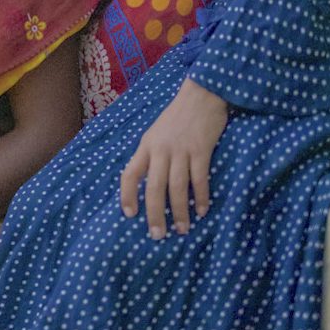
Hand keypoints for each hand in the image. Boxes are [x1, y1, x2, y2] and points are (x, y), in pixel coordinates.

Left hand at [120, 77, 227, 237]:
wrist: (201, 94)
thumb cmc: (178, 116)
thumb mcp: (156, 132)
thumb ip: (150, 154)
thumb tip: (146, 182)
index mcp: (146, 145)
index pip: (130, 173)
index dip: (127, 195)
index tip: (129, 214)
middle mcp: (160, 149)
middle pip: (154, 187)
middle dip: (155, 213)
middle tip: (157, 234)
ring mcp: (181, 150)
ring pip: (177, 187)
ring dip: (180, 211)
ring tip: (182, 229)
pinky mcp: (201, 149)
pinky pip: (199, 178)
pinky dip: (200, 197)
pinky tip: (201, 211)